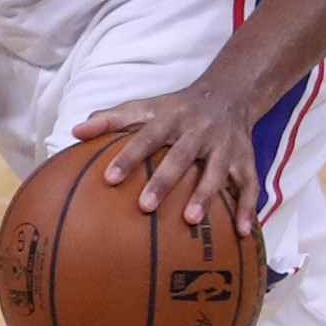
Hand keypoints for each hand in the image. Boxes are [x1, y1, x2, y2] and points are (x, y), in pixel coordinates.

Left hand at [74, 82, 261, 232]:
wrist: (230, 93)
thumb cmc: (178, 107)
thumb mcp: (145, 105)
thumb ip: (111, 119)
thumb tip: (75, 132)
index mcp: (171, 118)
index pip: (146, 136)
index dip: (128, 157)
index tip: (109, 179)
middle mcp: (198, 130)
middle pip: (181, 155)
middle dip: (164, 180)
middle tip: (145, 206)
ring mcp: (225, 146)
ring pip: (216, 171)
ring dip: (205, 195)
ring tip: (190, 220)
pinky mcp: (246, 159)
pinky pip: (249, 184)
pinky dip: (249, 208)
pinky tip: (243, 232)